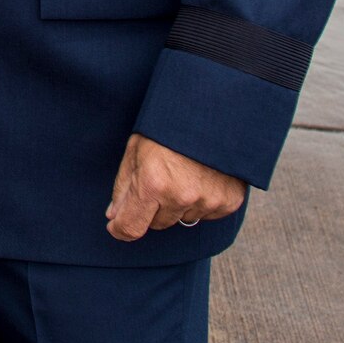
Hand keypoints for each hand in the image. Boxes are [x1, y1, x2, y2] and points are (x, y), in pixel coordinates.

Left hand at [104, 134, 246, 240]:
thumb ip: (124, 186)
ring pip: (183, 219)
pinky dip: (201, 202)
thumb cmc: (166, 129)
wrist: (213, 113)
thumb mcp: (135, 150)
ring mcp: (208, 201)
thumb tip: (114, 216)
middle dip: (151, 208)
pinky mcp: (229, 202)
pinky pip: (207, 214)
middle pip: (157, 224)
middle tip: (157, 180)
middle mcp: (180, 196)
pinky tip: (201, 177)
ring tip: (182, 173)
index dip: (120, 229)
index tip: (116, 226)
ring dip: (178, 204)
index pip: (131, 227)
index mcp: (152, 183)